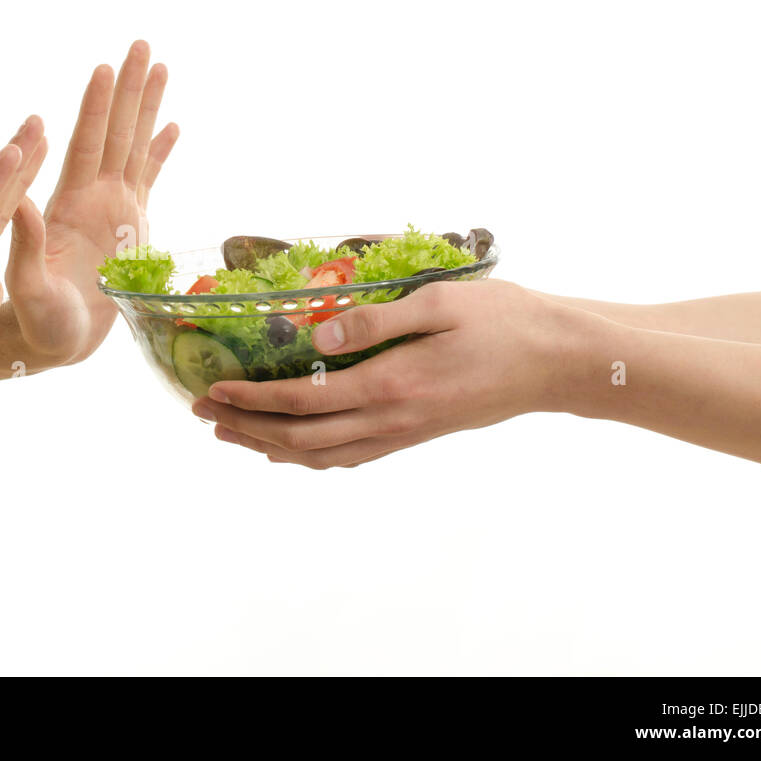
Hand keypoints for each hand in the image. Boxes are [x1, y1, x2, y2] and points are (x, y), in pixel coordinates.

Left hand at [5, 40, 178, 364]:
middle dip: (126, 89)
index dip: (96, 107)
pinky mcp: (131, 225)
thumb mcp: (29, 287)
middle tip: (140, 44)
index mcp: (68, 206)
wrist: (59, 341)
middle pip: (113, 131)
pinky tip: (172, 126)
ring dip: (145, 107)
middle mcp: (92, 196)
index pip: (85, 145)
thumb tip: (19, 200)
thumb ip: (26, 245)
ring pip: (133, 146)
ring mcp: (112, 207)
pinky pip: (149, 180)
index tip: (104, 68)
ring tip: (160, 66)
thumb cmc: (40, 322)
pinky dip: (160, 153)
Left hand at [191, 280, 584, 468]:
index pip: (302, 400)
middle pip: (301, 438)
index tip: (212, 388)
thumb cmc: (502, 322)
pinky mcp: (415, 434)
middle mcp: (391, 421)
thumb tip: (313, 334)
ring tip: (233, 433)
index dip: (251, 398)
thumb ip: (374, 321)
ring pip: (323, 456)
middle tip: (203, 412)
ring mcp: (404, 434)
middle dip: (246, 426)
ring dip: (271, 447)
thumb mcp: (439, 303)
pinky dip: (311, 456)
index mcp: (391, 386)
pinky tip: (294, 448)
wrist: (557, 362)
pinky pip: (350, 457)